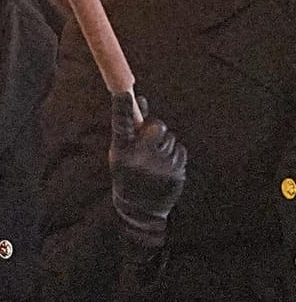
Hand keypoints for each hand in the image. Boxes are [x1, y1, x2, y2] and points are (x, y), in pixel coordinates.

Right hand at [109, 92, 185, 248]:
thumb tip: (140, 99)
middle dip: (156, 126)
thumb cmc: (128, 173)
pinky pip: (180, 150)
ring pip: (170, 138)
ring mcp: (160, 164)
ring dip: (165, 143)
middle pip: (157, 126)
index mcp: (121, 150)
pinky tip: (165, 164)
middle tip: (151, 135)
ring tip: (156, 158)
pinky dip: (174, 153)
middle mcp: (140, 156)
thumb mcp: (122, 152)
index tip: (124, 93)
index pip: (121, 124)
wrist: (140, 208)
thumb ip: (131, 127)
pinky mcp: (176, 171)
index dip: (122, 108)